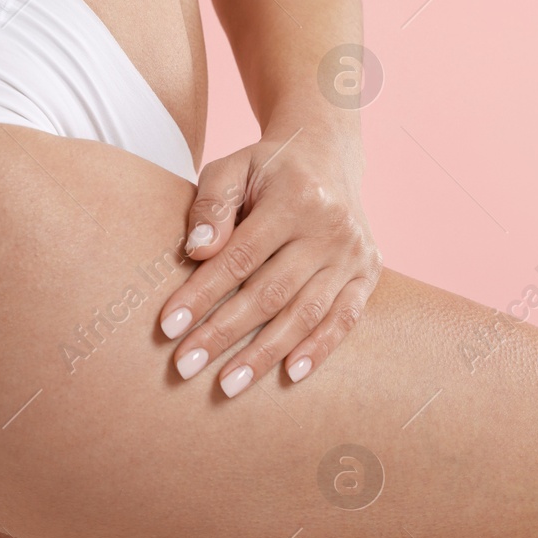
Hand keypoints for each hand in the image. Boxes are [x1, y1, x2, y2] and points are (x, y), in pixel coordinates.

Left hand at [157, 124, 381, 396]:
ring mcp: (354, 254)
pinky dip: (319, 350)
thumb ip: (212, 205)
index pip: (240, 257)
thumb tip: (198, 252)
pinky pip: (345, 319)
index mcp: (296, 198)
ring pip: (306, 314)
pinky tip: (288, 375)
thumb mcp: (233, 167)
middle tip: (185, 366)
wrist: (327, 153)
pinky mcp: (369, 273)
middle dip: (224, 333)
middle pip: (270, 293)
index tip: (168, 327)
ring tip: (228, 385)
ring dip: (265, 353)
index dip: (202, 294)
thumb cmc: (268, 169)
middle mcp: (331, 228)